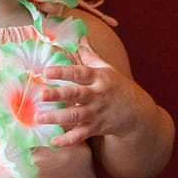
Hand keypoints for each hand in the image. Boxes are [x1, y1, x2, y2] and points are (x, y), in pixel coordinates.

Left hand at [38, 47, 157, 147]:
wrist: (139, 114)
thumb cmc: (119, 87)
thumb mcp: (107, 69)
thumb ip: (90, 55)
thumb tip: (80, 36)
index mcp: (99, 78)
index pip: (80, 73)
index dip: (64, 72)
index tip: (47, 71)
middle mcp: (98, 95)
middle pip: (77, 94)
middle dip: (58, 95)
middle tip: (41, 95)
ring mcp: (97, 113)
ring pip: (76, 116)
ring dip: (57, 118)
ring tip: (39, 118)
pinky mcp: (97, 128)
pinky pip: (81, 135)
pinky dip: (68, 140)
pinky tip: (54, 142)